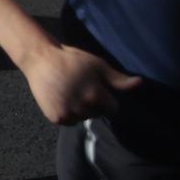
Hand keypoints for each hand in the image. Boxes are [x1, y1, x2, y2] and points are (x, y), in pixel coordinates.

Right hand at [19, 44, 141, 125]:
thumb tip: (140, 83)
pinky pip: (69, 121)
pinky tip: (61, 98)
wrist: (39, 59)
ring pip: (83, 118)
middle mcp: (82, 107)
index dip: (107, 98)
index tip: (96, 87)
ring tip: (70, 92)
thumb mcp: (97, 65)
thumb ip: (118, 79)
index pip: (113, 109)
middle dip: (93, 103)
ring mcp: (67, 114)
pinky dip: (67, 113)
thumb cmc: (71, 59)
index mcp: (95, 95)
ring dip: (80, 109)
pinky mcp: (56, 118)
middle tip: (80, 87)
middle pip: (97, 114)